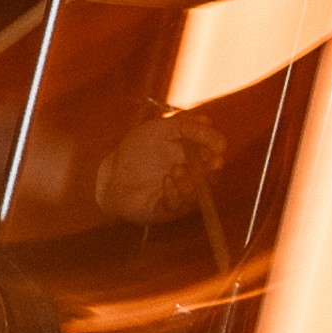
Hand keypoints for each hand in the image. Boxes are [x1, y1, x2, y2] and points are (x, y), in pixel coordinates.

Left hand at [96, 109, 221, 228]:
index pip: (213, 157)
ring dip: (190, 182)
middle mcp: (189, 179)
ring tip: (176, 169)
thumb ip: (185, 125)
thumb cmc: (138, 149)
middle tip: (212, 163)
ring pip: (195, 195)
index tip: (219, 148)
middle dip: (212, 172)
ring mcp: (179, 196)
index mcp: (192, 159)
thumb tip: (209, 122)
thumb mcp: (161, 129)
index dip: (217, 152)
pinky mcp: (165, 209)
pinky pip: (176, 206)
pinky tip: (166, 182)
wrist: (112, 173)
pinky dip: (174, 194)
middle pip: (211, 179)